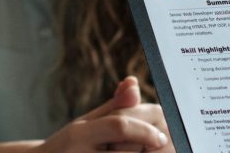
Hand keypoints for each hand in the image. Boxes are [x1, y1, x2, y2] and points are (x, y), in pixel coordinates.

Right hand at [32, 77, 168, 152]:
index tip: (161, 137)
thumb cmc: (69, 148)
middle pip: (129, 149)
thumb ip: (114, 107)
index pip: (120, 126)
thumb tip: (133, 83)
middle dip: (144, 147)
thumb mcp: (86, 124)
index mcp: (78, 134)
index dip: (146, 131)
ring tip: (130, 151)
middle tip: (152, 146)